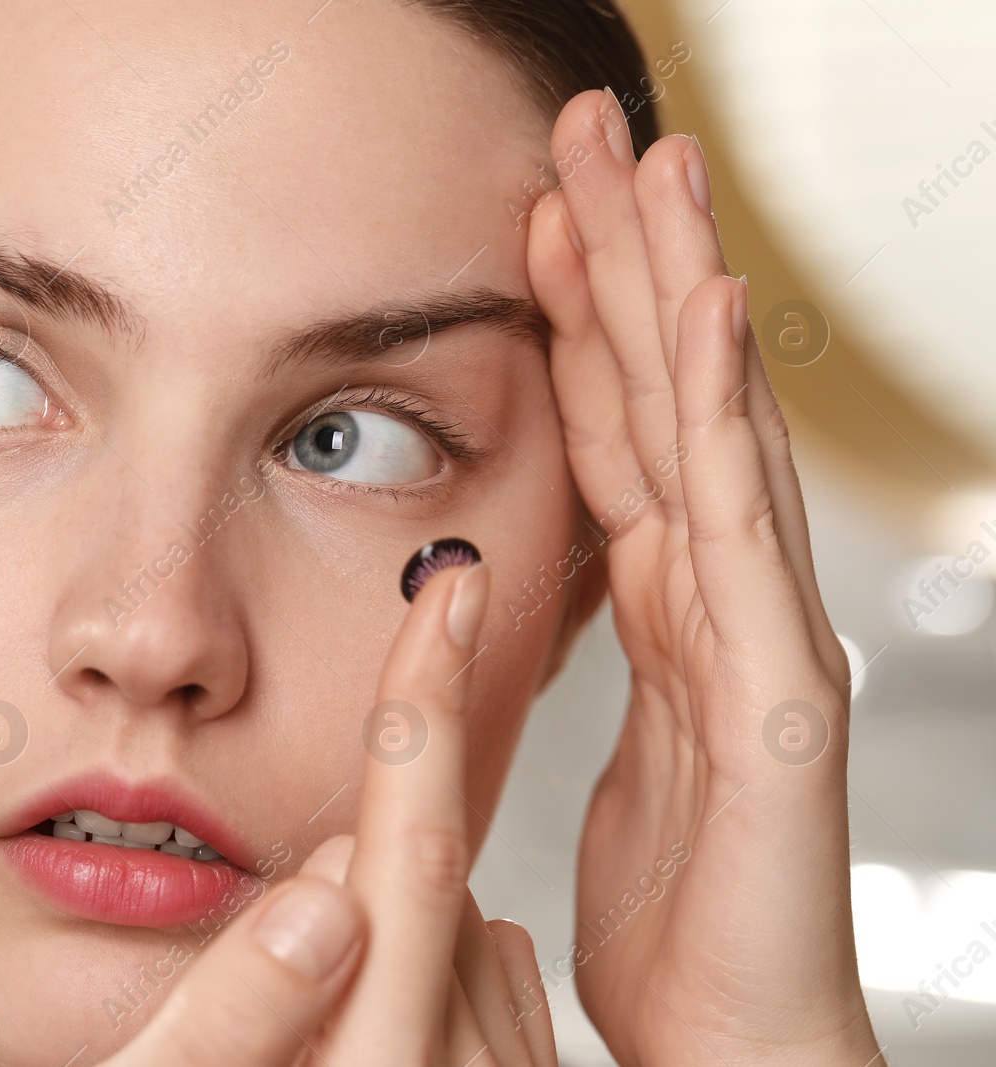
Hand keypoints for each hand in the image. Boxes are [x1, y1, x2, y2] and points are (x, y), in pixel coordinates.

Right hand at [112, 564, 557, 1065]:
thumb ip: (238, 1009)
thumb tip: (321, 897)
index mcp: (375, 1063)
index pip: (417, 850)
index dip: (426, 705)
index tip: (457, 592)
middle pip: (437, 878)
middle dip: (381, 830)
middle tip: (303, 875)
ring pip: (471, 925)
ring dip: (405, 909)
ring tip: (319, 977)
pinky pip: (500, 991)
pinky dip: (452, 962)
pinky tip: (390, 1000)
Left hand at [526, 89, 882, 1064]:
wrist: (737, 1045)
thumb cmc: (678, 921)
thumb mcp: (601, 762)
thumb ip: (580, 670)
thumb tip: (510, 609)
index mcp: (668, 614)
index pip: (618, 436)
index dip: (584, 322)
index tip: (538, 217)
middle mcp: (721, 600)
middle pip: (667, 400)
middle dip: (634, 263)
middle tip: (596, 134)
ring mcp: (760, 635)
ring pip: (710, 431)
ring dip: (678, 292)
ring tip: (651, 168)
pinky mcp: (777, 696)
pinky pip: (740, 530)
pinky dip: (721, 414)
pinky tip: (707, 310)